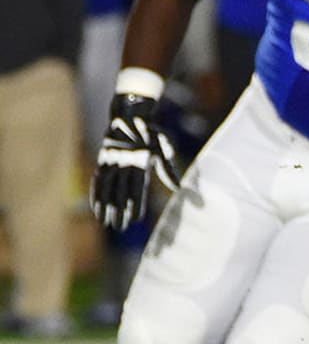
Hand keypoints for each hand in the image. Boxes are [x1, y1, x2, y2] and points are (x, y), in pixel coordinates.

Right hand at [90, 94, 180, 231]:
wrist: (130, 115)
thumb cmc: (152, 134)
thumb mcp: (163, 149)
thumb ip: (168, 170)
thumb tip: (179, 188)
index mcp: (141, 163)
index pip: (137, 189)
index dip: (136, 204)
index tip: (136, 220)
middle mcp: (124, 164)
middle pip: (121, 193)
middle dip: (120, 211)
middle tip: (120, 228)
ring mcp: (111, 162)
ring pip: (107, 189)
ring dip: (105, 206)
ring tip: (105, 222)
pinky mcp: (102, 160)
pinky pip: (97, 180)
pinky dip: (95, 194)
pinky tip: (95, 207)